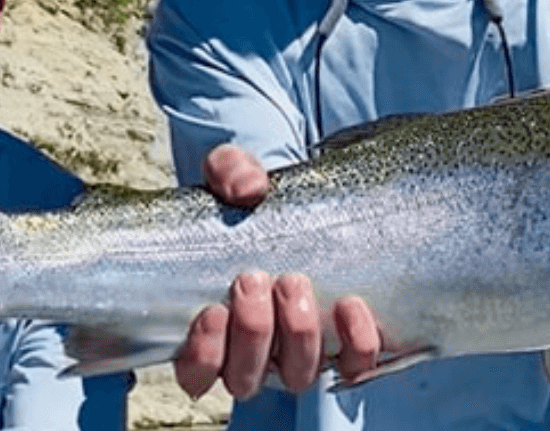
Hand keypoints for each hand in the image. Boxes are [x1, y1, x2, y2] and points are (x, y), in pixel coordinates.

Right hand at [172, 146, 382, 398]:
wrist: (304, 206)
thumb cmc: (254, 205)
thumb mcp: (232, 176)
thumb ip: (229, 172)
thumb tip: (247, 188)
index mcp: (211, 330)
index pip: (195, 374)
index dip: (202, 355)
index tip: (212, 310)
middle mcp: (253, 354)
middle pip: (245, 378)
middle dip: (251, 332)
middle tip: (254, 279)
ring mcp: (299, 354)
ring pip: (297, 375)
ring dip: (297, 334)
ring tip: (295, 280)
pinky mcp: (344, 346)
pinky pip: (353, 365)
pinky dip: (355, 342)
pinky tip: (350, 305)